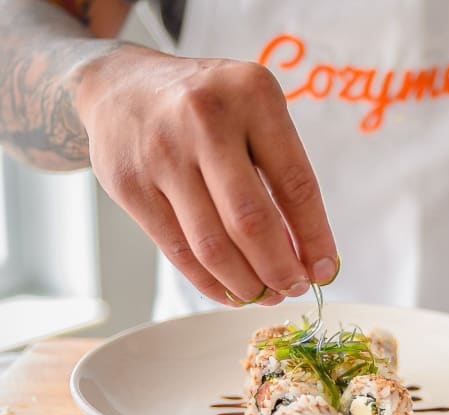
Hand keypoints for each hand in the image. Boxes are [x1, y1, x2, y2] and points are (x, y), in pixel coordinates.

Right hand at [75, 45, 337, 305]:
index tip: (326, 270)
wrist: (121, 84)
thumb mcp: (254, 109)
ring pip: (212, 246)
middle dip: (280, 269)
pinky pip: (177, 251)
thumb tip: (306, 253)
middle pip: (252, 221)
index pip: (296, 183)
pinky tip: (231, 291)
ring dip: (246, 284)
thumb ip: (280, 170)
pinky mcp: (130, 186)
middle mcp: (206, 120)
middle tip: (293, 289)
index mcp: (253, 95)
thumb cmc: (207, 105)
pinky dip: (210, 282)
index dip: (315, 237)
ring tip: (266, 295)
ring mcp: (162, 154)